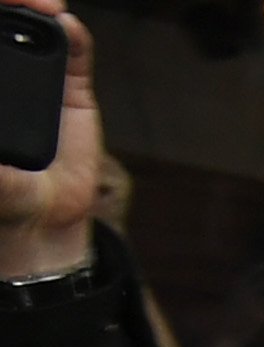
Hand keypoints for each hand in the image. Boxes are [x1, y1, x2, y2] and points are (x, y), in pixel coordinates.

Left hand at [0, 7, 97, 278]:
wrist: (42, 224)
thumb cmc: (1, 193)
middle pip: (1, 17)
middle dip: (9, 1)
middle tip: (17, 0)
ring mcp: (31, 74)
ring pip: (31, 22)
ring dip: (34, 5)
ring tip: (46, 7)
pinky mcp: (71, 90)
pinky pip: (73, 51)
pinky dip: (71, 34)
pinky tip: (64, 25)